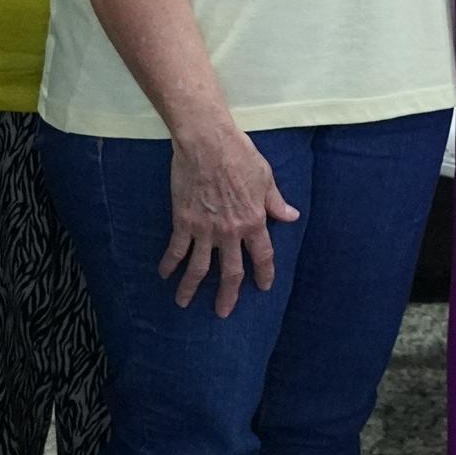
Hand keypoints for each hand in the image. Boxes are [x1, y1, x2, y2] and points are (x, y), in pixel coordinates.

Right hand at [160, 121, 295, 315]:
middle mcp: (230, 232)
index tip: (263, 287)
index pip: (262, 256)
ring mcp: (205, 229)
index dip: (264, 274)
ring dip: (191, 288)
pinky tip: (164, 274)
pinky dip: (169, 264)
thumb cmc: (239, 154)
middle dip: (227, 295)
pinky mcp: (183, 221)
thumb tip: (291, 216)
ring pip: (199, 267)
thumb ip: (275, 202)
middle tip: (223, 312)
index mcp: (254, 221)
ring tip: (183, 303)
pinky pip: (176, 249)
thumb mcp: (266, 177)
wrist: (207, 142)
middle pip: (230, 271)